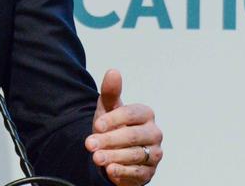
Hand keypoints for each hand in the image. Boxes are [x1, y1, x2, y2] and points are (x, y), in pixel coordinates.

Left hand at [84, 69, 161, 185]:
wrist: (116, 151)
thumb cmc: (113, 126)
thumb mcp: (108, 108)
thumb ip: (110, 92)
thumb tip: (113, 71)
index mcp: (146, 114)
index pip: (131, 114)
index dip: (113, 120)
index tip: (96, 125)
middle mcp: (154, 133)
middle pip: (132, 136)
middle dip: (109, 140)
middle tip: (89, 144)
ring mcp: (154, 153)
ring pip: (135, 155)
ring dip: (113, 156)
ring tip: (96, 158)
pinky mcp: (149, 172)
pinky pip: (137, 173)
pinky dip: (123, 172)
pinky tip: (110, 170)